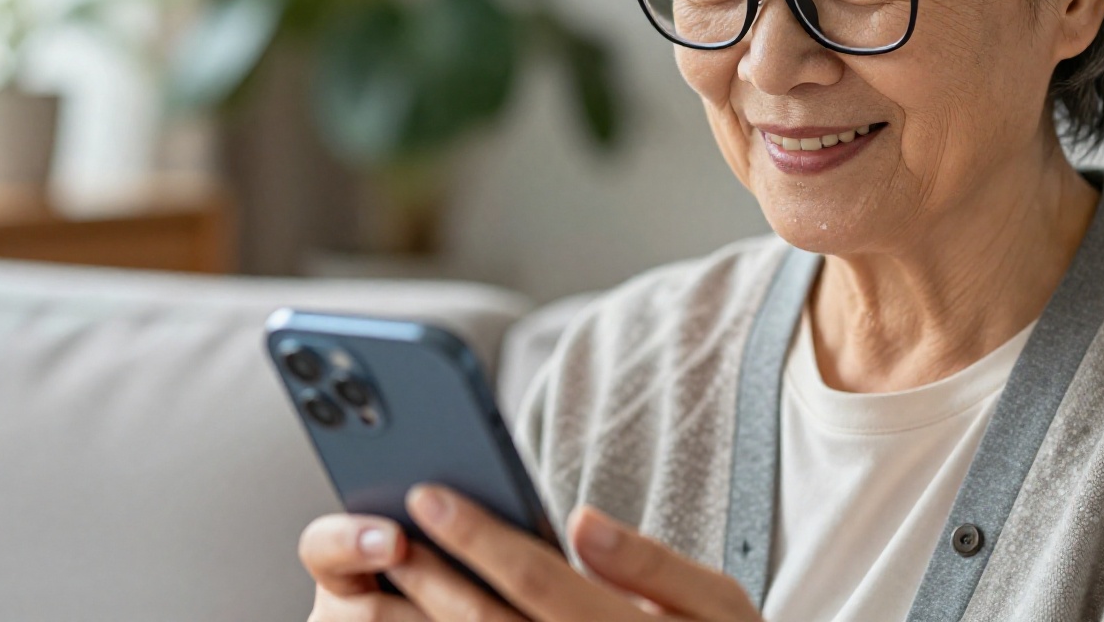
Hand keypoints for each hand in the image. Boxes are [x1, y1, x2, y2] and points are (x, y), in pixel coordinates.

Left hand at [298, 484, 764, 621]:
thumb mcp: (717, 603)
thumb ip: (652, 562)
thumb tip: (581, 520)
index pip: (537, 577)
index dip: (479, 535)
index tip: (430, 494)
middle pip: (488, 620)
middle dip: (432, 572)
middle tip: (386, 527)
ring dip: (422, 615)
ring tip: (389, 569)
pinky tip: (417, 615)